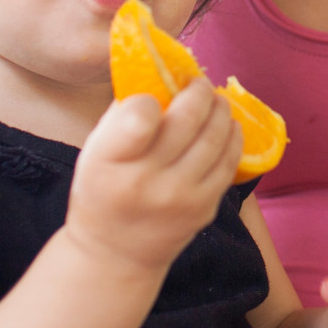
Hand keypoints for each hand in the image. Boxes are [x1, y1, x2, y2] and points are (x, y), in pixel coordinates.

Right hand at [63, 80, 242, 274]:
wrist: (116, 255)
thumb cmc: (102, 192)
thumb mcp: (95, 153)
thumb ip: (123, 115)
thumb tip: (160, 73)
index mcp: (111, 164)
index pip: (139, 116)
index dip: (151, 97)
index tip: (155, 95)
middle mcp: (148, 182)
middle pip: (188, 119)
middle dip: (199, 91)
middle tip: (199, 83)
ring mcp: (182, 197)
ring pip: (216, 137)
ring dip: (221, 109)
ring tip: (216, 100)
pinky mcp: (205, 207)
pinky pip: (229, 162)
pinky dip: (232, 136)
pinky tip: (228, 124)